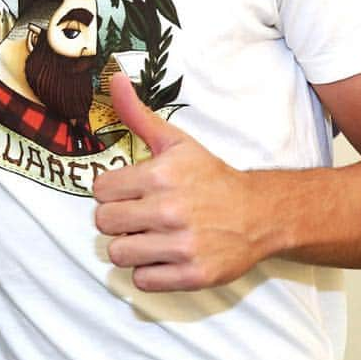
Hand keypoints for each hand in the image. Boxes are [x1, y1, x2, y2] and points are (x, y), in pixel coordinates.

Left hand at [92, 73, 268, 290]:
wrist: (260, 213)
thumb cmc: (210, 176)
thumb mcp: (175, 142)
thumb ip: (137, 114)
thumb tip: (113, 78)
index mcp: (160, 175)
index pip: (99, 190)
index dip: (111, 191)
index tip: (130, 192)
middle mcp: (170, 210)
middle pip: (104, 222)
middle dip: (117, 219)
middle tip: (139, 215)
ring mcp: (183, 245)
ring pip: (118, 254)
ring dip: (130, 248)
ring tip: (149, 236)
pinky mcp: (194, 275)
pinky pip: (143, 281)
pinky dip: (148, 272)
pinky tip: (164, 256)